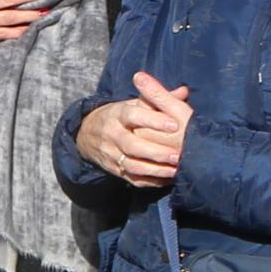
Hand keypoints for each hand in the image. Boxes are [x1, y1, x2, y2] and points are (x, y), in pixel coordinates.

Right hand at [74, 71, 193, 186]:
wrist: (86, 134)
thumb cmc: (118, 116)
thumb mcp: (132, 103)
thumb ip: (157, 98)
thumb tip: (184, 90)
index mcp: (117, 114)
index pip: (134, 115)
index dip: (153, 120)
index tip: (174, 124)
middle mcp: (112, 134)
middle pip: (132, 145)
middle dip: (156, 151)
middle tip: (178, 154)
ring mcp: (111, 154)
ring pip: (132, 165)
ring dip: (155, 169)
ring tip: (176, 169)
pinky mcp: (115, 170)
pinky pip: (133, 179)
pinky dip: (151, 181)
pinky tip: (167, 178)